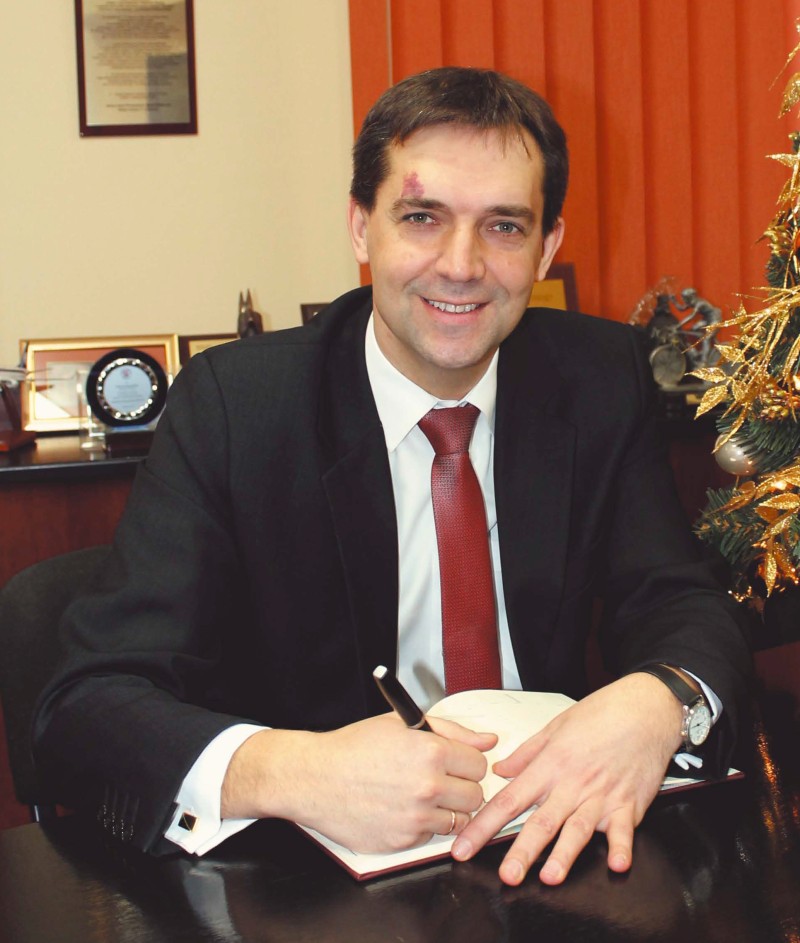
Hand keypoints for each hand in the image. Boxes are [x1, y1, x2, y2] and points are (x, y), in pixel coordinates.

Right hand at [221, 713, 496, 852]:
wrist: (314, 778)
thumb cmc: (354, 747)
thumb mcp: (402, 724)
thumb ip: (453, 731)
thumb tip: (488, 740)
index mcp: (431, 752)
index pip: (479, 765)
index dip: (466, 762)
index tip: (455, 762)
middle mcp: (428, 786)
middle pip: (475, 796)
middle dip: (461, 787)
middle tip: (439, 780)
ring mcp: (416, 817)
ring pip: (459, 820)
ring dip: (445, 809)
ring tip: (419, 794)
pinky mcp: (403, 841)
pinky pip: (432, 835)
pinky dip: (423, 824)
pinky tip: (401, 808)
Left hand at [451, 673, 682, 884]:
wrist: (644, 708)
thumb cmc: (601, 714)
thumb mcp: (555, 727)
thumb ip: (526, 754)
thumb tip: (500, 771)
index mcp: (550, 765)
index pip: (509, 799)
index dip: (484, 825)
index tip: (464, 847)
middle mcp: (572, 784)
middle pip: (541, 822)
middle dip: (522, 851)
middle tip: (506, 876)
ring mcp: (601, 796)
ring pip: (577, 829)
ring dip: (564, 855)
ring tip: (550, 877)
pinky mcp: (629, 804)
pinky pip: (624, 830)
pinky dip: (621, 848)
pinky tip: (617, 865)